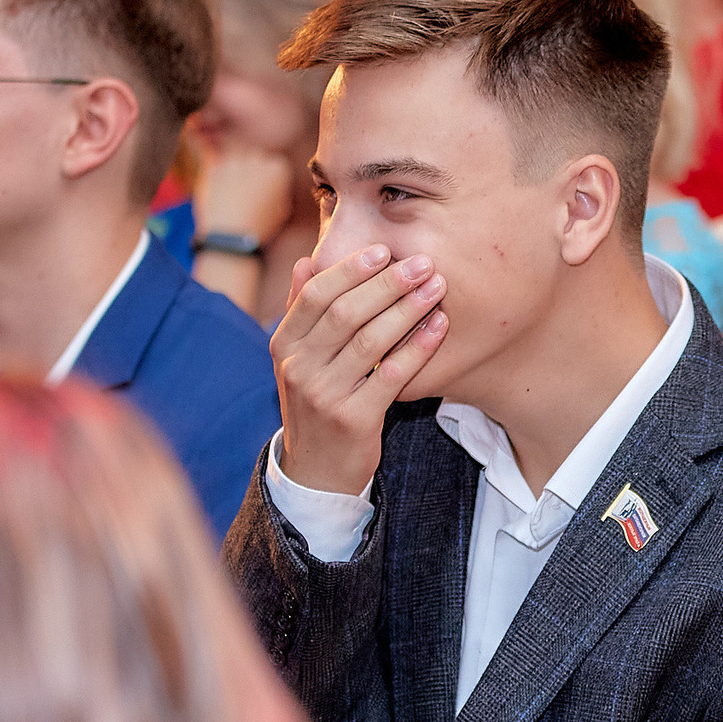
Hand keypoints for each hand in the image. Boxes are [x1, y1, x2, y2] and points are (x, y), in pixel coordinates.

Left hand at [193, 139, 296, 243]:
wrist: (231, 236)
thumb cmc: (260, 227)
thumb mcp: (282, 210)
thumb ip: (280, 191)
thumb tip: (274, 185)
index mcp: (277, 170)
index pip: (276, 164)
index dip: (270, 178)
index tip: (266, 191)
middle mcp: (256, 160)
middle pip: (255, 158)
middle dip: (253, 171)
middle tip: (248, 192)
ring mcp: (234, 162)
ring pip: (236, 160)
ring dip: (236, 172)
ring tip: (234, 194)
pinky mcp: (215, 168)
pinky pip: (219, 167)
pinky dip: (220, 177)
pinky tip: (222, 195)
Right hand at [270, 240, 448, 496]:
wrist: (316, 471)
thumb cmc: (315, 402)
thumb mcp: (296, 359)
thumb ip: (300, 311)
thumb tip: (305, 261)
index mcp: (283, 346)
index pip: (315, 295)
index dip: (349, 270)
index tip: (383, 250)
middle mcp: (298, 368)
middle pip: (346, 313)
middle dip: (388, 284)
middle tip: (421, 263)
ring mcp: (324, 396)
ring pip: (371, 341)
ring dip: (408, 309)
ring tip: (436, 288)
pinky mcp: (354, 420)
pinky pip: (392, 375)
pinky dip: (418, 347)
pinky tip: (439, 327)